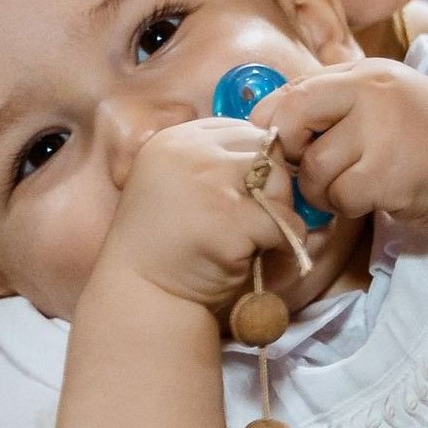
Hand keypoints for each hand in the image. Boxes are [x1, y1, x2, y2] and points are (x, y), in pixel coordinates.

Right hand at [95, 119, 303, 309]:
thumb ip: (213, 163)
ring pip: (278, 180)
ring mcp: (208, 182)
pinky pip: (284, 223)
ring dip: (279, 212)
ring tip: (258, 239)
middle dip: (271, 184)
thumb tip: (274, 153)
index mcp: (174, 140)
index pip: (241, 130)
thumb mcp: (179, 186)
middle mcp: (189, 151)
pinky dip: (284, 245)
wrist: (143, 298)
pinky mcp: (229, 217)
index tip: (244, 196)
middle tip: (257, 220)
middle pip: (265, 148)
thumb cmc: (165, 247)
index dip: (253, 163)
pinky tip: (263, 260)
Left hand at [250, 60, 427, 224]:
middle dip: (296, 155)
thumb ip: (326, 92)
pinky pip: (341, 198)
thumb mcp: (378, 88)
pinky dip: (345, 205)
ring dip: (322, 188)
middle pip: (296, 130)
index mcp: (364, 75)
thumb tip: (264, 112)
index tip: (279, 140)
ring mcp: (383, 139)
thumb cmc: (418, 122)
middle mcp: (372, 100)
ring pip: (316, 171)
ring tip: (346, 183)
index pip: (294, 93)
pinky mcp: (391, 179)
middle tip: (313, 165)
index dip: (274, 120)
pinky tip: (366, 197)